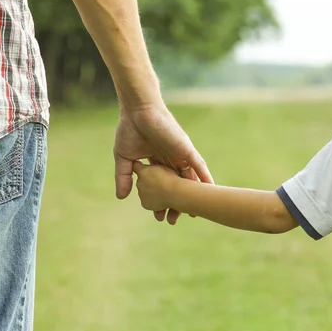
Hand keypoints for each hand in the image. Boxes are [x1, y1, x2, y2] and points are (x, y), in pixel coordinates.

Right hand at [114, 103, 212, 223]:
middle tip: (174, 220)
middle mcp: (172, 159)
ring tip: (194, 213)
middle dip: (176, 203)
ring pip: (189, 179)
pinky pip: (198, 165)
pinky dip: (204, 177)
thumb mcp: (125, 158)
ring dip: (192, 195)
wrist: (138, 110)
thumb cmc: (130, 129)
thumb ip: (125, 176)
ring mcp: (180, 154)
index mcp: (158, 161)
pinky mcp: (186, 148)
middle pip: (177, 186)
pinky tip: (210, 189)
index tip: (159, 217)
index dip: (161, 201)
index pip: (162, 185)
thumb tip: (121, 197)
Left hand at [133, 162, 178, 211]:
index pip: (136, 166)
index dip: (140, 167)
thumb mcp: (164, 166)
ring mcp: (141, 194)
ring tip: (163, 191)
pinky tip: (161, 198)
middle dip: (148, 182)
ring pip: (144, 192)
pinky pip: (147, 201)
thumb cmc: (172, 179)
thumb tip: (153, 168)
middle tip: (160, 182)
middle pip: (141, 180)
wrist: (175, 193)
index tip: (142, 168)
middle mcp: (139, 182)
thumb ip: (154, 167)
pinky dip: (152, 201)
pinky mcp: (145, 204)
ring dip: (151, 192)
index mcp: (143, 171)